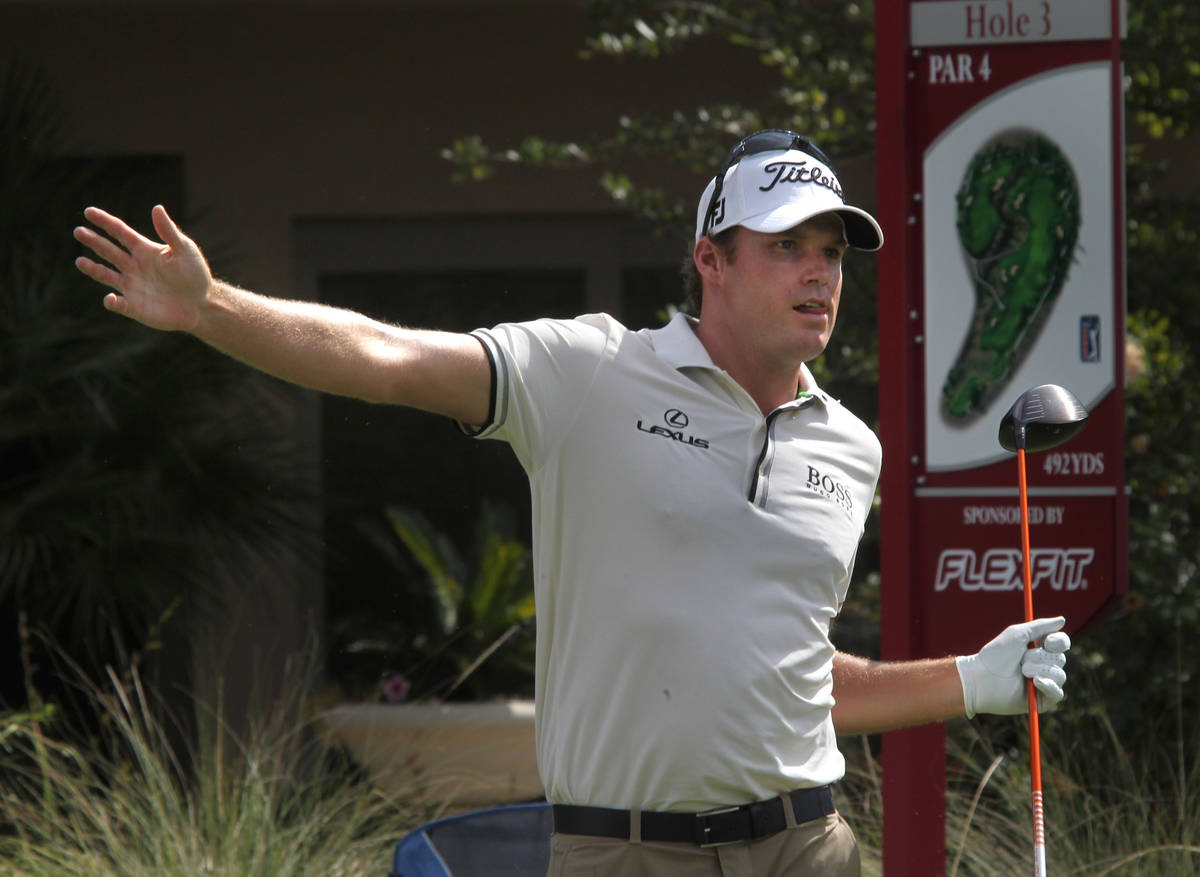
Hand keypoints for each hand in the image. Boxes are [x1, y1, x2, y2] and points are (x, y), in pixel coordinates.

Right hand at [74, 205, 212, 331]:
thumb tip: (156, 208)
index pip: (120, 232)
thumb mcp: (184, 250)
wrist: (202, 305)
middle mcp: (134, 266)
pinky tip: (110, 298)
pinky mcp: (134, 306)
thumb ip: (169, 231)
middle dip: (93, 241)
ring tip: (79, 261)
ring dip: (93, 269)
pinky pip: (118, 304)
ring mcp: (132, 286)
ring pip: (106, 275)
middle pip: (108, 250)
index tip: (88, 212)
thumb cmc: (195, 275)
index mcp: (144, 250)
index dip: (105, 222)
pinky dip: (112, 302)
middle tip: (78, 231)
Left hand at [955, 616, 1070, 717]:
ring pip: (1059, 674)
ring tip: (1022, 671)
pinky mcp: (1042, 700)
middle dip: (1040, 657)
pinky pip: (1058, 693)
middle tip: (1021, 660)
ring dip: (1039, 670)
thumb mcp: (1017, 635)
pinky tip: (1035, 682)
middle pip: (1061, 658)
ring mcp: (1044, 683)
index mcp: (1039, 648)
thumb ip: (1040, 626)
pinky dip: (1048, 686)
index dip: (1059, 641)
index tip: (1047, 642)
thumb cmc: (995, 655)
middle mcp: (1044, 665)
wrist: (982, 679)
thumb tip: (1062, 620)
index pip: (1061, 642)